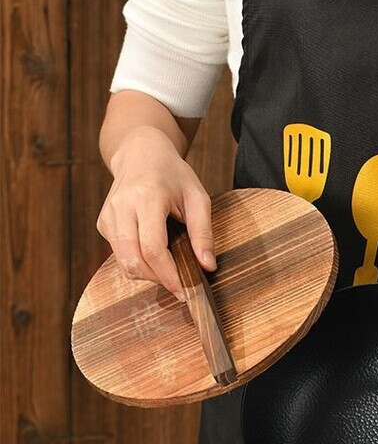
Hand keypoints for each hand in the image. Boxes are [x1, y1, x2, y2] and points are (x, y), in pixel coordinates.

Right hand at [96, 126, 215, 298]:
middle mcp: (122, 206)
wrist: (141, 153)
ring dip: (147, 274)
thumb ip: (203, 232)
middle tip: (178, 286)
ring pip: (123, 262)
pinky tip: (153, 252)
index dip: (168, 275)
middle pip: (132, 260)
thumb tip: (207, 266)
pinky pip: (119, 254)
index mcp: (147, 197)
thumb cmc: (173, 174)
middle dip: (156, 279)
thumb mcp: (198, 197)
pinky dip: (136, 261)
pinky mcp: (103, 223)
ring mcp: (108, 215)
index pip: (153, 248)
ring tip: (168, 269)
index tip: (184, 290)